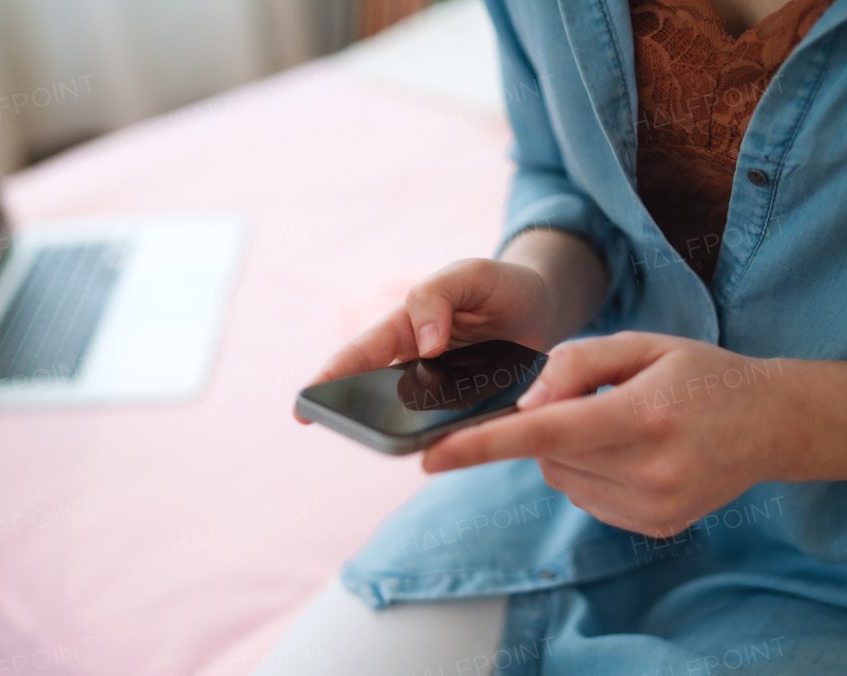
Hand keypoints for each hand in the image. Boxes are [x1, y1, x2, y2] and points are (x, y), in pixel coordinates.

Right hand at [295, 229, 609, 423]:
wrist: (543, 307)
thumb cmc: (498, 285)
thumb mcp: (470, 274)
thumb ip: (439, 295)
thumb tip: (425, 344)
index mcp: (404, 327)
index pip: (360, 355)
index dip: (329, 379)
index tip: (303, 407)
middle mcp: (415, 363)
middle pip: (378, 395)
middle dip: (361, 413)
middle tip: (351, 431)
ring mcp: (441, 390)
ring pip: (414, 418)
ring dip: (408, 432)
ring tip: (403, 446)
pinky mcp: (470, 410)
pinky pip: (455, 427)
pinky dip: (453, 438)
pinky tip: (456, 447)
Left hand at [421, 332, 787, 535]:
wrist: (772, 424)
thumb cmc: (701, 373)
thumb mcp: (642, 343)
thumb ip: (577, 363)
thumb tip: (524, 402)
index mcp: (644, 416)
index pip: (545, 433)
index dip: (482, 445)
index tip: (430, 459)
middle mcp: (650, 470)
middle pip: (548, 454)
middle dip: (544, 425)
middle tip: (590, 398)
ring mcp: (655, 506)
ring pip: (562, 479)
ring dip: (566, 451)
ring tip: (619, 423)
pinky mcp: (656, 526)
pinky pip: (586, 498)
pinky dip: (588, 472)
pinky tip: (630, 451)